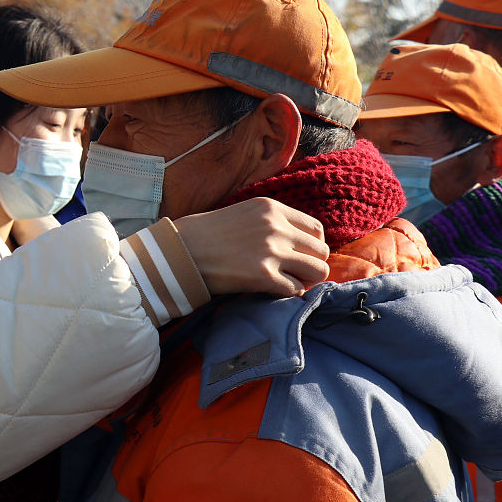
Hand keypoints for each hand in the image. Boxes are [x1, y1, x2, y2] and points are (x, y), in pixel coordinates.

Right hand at [173, 197, 328, 296]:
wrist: (180, 251)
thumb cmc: (207, 234)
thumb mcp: (244, 213)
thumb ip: (272, 222)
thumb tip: (298, 243)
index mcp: (271, 208)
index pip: (316, 229)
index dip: (312, 246)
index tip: (300, 256)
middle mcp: (276, 227)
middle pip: (321, 251)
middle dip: (312, 265)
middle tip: (296, 273)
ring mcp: (271, 252)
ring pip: (316, 271)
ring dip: (306, 281)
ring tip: (289, 283)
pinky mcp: (263, 276)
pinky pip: (295, 289)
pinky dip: (289, 293)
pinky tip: (273, 290)